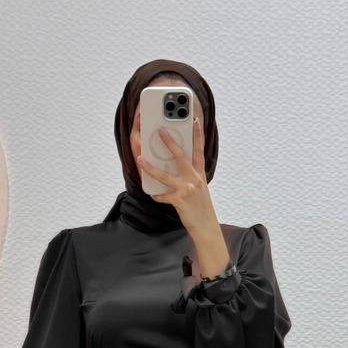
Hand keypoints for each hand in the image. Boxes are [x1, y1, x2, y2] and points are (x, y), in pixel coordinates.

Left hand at [131, 115, 217, 234]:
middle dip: (170, 143)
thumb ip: (190, 176)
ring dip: (150, 167)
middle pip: (181, 156)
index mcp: (199, 174)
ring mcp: (186, 189)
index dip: (198, 135)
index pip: (199, 150)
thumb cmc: (201, 207)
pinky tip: (154, 195)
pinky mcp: (179, 200)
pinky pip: (163, 196)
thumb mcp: (199, 188)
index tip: (195, 120)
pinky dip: (157, 196)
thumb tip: (175, 168)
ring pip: (165, 175)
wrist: (206, 226)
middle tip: (161, 131)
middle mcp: (194, 178)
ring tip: (140, 159)